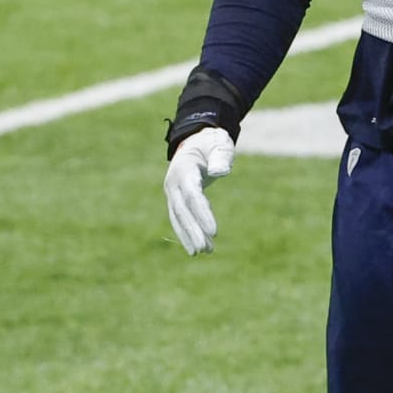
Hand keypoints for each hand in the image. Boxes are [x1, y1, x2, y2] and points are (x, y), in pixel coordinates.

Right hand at [164, 127, 234, 254]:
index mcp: (184, 169)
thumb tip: (220, 172)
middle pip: (183, 210)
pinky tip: (198, 246)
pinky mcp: (175, 198)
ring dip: (190, 236)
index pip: (193, 196)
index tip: (214, 231)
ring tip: (205, 252)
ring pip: (179, 217)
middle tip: (205, 249)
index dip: (202, 214)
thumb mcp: (218, 143)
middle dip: (194, 231)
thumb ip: (220, 156)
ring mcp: (172, 192)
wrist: (194, 140)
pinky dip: (187, 232)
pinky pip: (180, 218)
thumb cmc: (211, 142)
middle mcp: (173, 183)